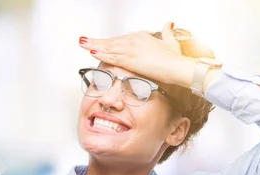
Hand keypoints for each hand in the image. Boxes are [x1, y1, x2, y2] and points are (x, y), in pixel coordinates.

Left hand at [79, 22, 194, 86]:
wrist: (177, 66)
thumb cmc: (174, 58)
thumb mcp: (170, 41)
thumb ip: (167, 31)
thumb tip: (168, 23)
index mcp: (141, 36)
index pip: (120, 40)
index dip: (108, 43)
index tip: (99, 43)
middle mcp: (134, 40)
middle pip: (111, 42)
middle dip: (96, 41)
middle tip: (83, 40)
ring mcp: (131, 49)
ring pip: (109, 47)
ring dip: (94, 45)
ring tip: (82, 44)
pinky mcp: (130, 59)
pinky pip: (112, 56)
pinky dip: (101, 53)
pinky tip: (91, 51)